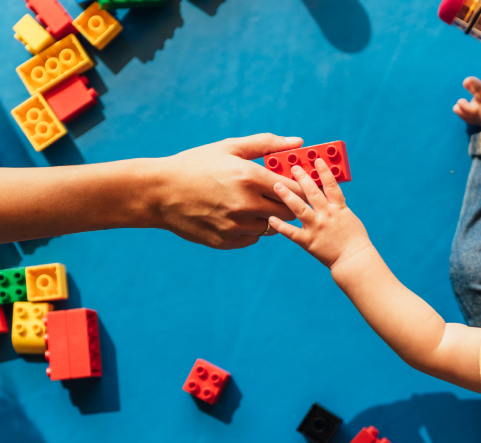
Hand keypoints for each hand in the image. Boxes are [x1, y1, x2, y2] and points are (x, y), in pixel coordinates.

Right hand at [149, 134, 304, 248]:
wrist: (158, 192)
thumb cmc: (195, 165)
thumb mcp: (230, 148)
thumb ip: (267, 144)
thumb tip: (299, 142)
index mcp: (250, 178)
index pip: (295, 190)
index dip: (301, 188)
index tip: (299, 185)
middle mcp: (246, 204)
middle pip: (288, 212)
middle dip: (287, 203)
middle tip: (277, 195)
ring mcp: (236, 226)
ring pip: (271, 227)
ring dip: (267, 217)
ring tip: (250, 204)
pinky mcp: (226, 241)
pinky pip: (252, 238)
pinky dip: (250, 228)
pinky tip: (235, 215)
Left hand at [269, 158, 371, 268]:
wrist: (354, 259)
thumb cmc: (354, 239)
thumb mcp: (349, 217)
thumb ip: (337, 205)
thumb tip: (328, 193)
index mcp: (339, 208)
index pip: (331, 185)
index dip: (324, 171)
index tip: (317, 160)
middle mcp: (327, 215)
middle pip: (312, 192)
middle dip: (302, 178)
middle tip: (293, 167)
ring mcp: (317, 228)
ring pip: (300, 208)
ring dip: (287, 196)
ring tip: (276, 185)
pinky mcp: (309, 241)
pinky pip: (292, 232)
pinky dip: (281, 226)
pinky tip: (271, 218)